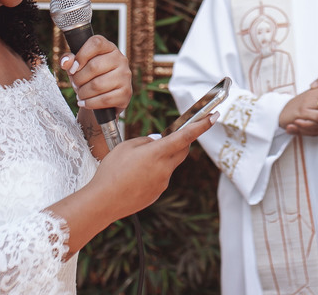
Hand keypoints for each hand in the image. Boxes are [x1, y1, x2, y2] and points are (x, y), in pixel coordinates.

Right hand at [54, 111, 214, 256]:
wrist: (103, 202)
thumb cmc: (111, 171)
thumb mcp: (126, 147)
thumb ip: (146, 141)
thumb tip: (157, 142)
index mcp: (158, 153)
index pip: (186, 135)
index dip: (202, 125)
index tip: (214, 116)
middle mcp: (165, 168)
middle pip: (182, 150)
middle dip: (179, 142)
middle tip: (165, 139)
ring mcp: (163, 183)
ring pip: (169, 165)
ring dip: (160, 160)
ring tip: (135, 165)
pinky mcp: (157, 193)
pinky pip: (160, 178)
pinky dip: (152, 174)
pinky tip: (134, 178)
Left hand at [61, 34, 132, 114]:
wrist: (104, 99)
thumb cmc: (89, 78)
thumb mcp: (77, 66)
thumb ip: (68, 60)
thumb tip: (66, 62)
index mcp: (108, 48)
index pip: (96, 43)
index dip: (81, 55)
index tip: (73, 68)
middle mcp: (120, 59)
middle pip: (94, 66)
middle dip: (78, 79)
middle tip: (76, 84)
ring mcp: (125, 75)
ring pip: (97, 85)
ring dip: (83, 93)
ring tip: (80, 94)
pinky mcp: (126, 92)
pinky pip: (104, 99)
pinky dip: (90, 103)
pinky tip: (85, 102)